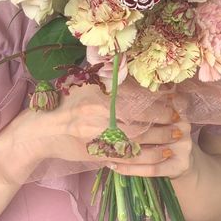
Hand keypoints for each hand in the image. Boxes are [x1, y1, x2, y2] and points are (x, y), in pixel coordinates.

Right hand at [39, 81, 188, 176]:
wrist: (40, 131)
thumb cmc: (62, 102)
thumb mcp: (81, 82)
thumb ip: (105, 75)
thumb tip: (128, 63)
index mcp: (97, 92)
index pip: (135, 94)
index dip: (157, 96)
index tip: (172, 95)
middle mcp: (100, 113)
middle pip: (141, 115)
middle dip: (164, 116)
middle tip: (180, 115)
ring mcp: (99, 135)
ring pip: (138, 137)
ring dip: (161, 137)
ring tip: (177, 133)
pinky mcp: (98, 154)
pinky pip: (130, 157)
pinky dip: (149, 156)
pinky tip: (163, 154)